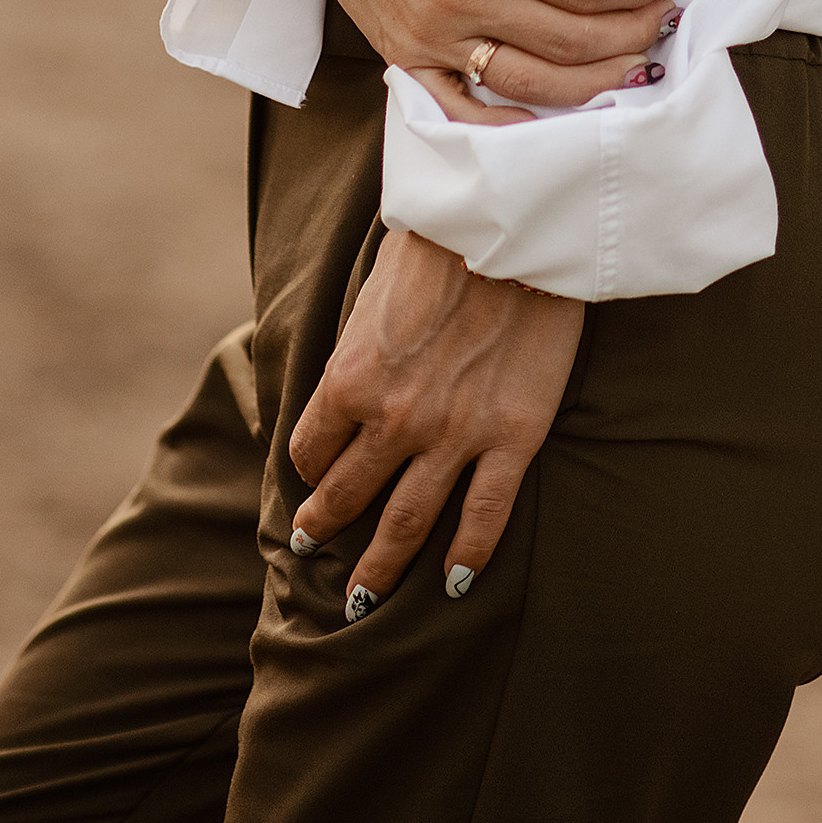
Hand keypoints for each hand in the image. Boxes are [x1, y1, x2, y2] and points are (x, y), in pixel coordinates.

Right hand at [256, 0, 681, 125]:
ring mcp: (427, 38)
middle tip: (667, 22)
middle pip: (565, 39)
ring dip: (591, 84)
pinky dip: (507, 125)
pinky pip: (462, 110)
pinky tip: (550, 122)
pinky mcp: (404, 60)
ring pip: (527, 82)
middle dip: (629, 35)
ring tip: (637, 71)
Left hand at [288, 228, 582, 613]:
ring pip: (407, 523)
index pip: (310, 449)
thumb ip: (356, 351)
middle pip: (349, 495)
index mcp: (349, 379)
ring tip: (363, 597)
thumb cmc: (440, 243)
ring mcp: (454, 436)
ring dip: (380, 567)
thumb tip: (348, 378)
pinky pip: (485, 515)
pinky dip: (467, 556)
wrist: (514, 225)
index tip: (311, 478)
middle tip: (313, 549)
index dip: (307, 468)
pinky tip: (455, 582)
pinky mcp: (513, 437)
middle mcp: (393, 420)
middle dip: (325, 527)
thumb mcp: (372, 296)